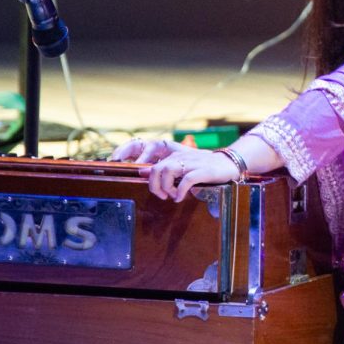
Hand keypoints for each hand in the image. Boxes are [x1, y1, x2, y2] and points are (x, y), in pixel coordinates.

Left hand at [111, 138, 241, 202]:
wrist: (229, 164)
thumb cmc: (203, 167)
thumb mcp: (182, 165)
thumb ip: (163, 167)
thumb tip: (143, 171)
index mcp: (173, 152)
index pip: (146, 146)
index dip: (128, 150)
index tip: (114, 160)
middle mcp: (179, 155)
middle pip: (155, 167)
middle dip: (154, 185)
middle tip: (161, 195)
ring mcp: (191, 161)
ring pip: (166, 171)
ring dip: (165, 187)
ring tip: (172, 195)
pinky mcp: (202, 170)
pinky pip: (185, 180)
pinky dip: (180, 190)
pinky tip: (181, 197)